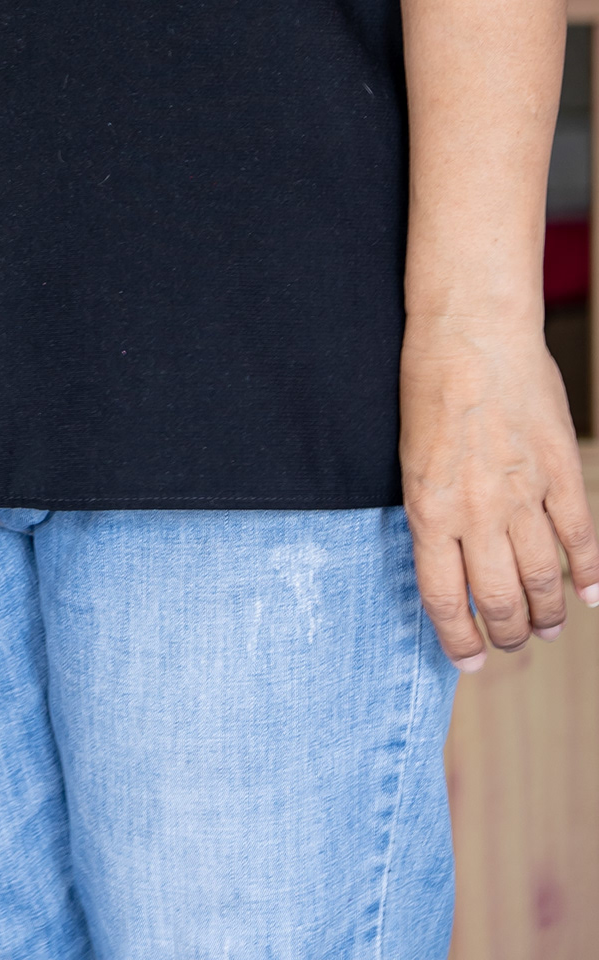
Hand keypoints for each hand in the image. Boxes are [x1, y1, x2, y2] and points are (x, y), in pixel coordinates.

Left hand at [400, 312, 598, 668]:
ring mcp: (524, 495)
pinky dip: (589, 573)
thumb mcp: (411, 455)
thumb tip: (449, 556)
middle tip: (512, 643)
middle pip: (498, 599)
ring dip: (547, 613)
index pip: (445, 599)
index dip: (459, 639)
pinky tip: (590, 595)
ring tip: (547, 629)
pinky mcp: (560, 473)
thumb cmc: (429, 382)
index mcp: (430, 509)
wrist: (472, 330)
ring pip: (542, 579)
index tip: (469, 660)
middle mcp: (478, 512)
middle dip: (507, 633)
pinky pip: (581, 538)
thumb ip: (434, 509)